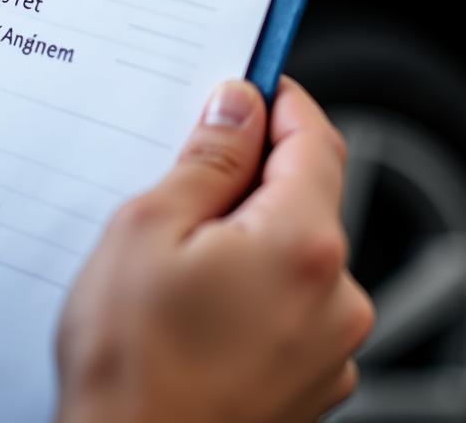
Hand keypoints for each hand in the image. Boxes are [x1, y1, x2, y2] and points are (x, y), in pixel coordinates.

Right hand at [56, 77, 372, 422]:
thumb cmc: (130, 361)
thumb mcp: (150, 227)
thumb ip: (208, 157)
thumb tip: (238, 105)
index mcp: (301, 244)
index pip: (315, 138)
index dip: (282, 101)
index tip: (250, 85)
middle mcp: (335, 296)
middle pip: (306, 194)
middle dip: (252, 171)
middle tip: (183, 176)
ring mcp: (329, 346)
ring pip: (296, 250)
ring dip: (250, 231)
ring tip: (178, 255)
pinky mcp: (312, 380)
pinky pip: (293, 302)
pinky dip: (256, 281)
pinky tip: (197, 301)